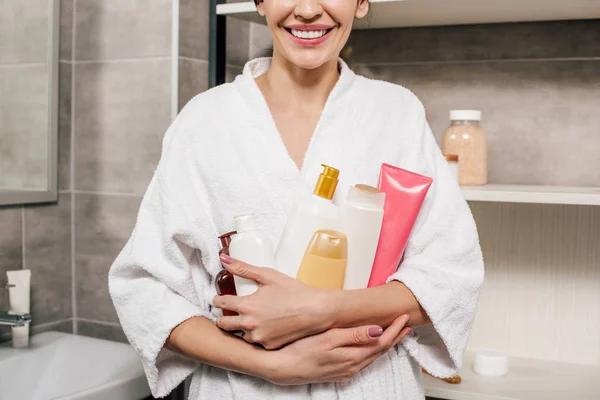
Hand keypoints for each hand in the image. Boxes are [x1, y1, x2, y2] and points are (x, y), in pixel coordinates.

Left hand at [213, 255, 330, 349]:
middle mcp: (249, 324)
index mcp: (246, 306)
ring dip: (241, 328)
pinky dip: (257, 335)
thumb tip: (224, 260)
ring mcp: (259, 337)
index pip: (221, 304)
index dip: (217, 300)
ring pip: (241, 334)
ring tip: (250, 319)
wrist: (316, 310)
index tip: (219, 299)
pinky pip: (256, 342)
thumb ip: (243, 268)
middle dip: (223, 318)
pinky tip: (265, 327)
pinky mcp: (269, 346)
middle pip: (224, 324)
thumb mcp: (268, 275)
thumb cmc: (294, 291)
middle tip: (229, 312)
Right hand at [264, 314, 411, 384]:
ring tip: (394, 332)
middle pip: (381, 350)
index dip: (395, 329)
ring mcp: (346, 371)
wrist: (283, 368)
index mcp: (353, 356)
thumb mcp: (329, 339)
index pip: (382, 341)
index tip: (404, 316)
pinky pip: (363, 360)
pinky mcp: (339, 372)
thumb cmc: (302, 351)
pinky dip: (372, 350)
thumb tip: (378, 330)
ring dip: (386, 343)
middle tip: (406, 323)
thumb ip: (355, 335)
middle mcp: (353, 366)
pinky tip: (371, 345)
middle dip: (395, 336)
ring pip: (373, 356)